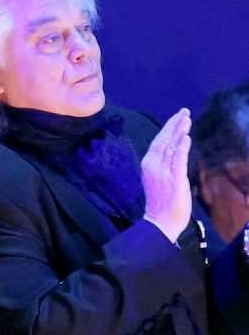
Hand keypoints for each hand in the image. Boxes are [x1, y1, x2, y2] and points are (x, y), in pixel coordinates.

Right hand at [141, 108, 191, 242]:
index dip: (168, 128)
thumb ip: (165, 164)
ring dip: (179, 131)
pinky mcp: (173, 179)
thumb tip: (176, 149)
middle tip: (184, 112)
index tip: (177, 117)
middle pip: (164, 140)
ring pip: (171, 147)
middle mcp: (153, 166)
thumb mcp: (158, 179)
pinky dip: (182, 148)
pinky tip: (186, 137)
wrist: (159, 222)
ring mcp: (163, 172)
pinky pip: (178, 160)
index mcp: (148, 165)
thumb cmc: (160, 203)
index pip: (158, 142)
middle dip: (174, 125)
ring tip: (187, 119)